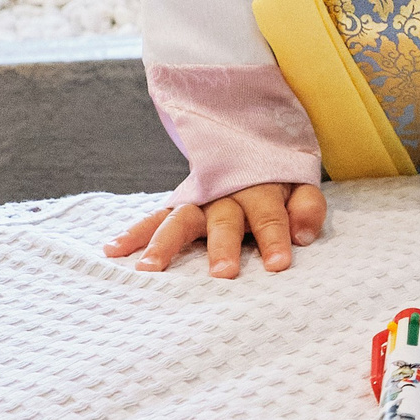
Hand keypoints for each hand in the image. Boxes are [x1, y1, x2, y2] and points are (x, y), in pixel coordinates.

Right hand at [104, 182, 327, 278]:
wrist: (249, 145)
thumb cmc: (279, 181)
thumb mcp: (301, 186)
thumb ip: (307, 208)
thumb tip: (304, 236)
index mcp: (262, 190)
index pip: (271, 214)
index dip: (275, 237)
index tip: (278, 265)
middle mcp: (226, 195)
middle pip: (224, 220)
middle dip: (223, 246)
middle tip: (223, 273)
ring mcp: (198, 199)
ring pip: (180, 220)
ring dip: (165, 243)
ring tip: (149, 269)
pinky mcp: (177, 205)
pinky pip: (154, 218)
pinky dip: (133, 232)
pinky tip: (112, 250)